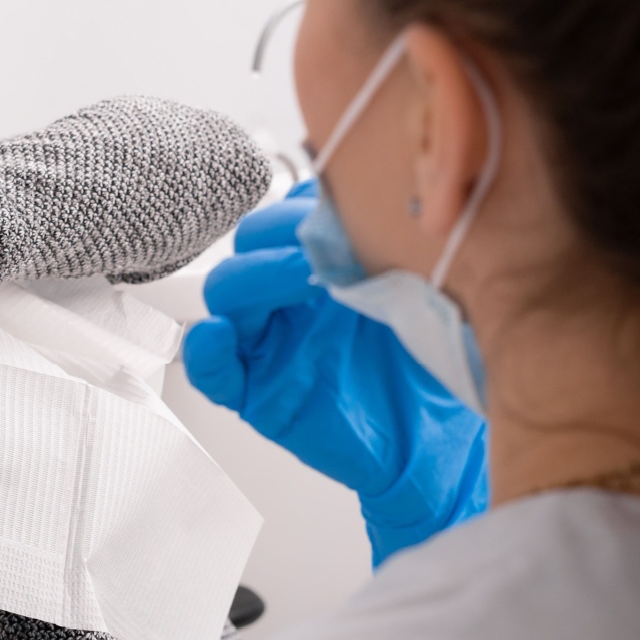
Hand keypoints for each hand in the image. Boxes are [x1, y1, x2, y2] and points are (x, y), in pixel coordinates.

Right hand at [183, 193, 488, 564]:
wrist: (434, 440)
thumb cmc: (428, 367)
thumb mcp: (418, 293)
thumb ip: (386, 249)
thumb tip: (370, 200)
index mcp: (320, 267)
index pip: (288, 216)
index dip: (301, 206)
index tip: (339, 209)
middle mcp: (288, 299)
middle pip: (249, 246)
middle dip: (278, 233)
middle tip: (322, 245)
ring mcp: (268, 343)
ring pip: (226, 295)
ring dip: (254, 276)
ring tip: (302, 277)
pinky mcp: (256, 392)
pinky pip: (212, 371)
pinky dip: (205, 351)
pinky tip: (219, 335)